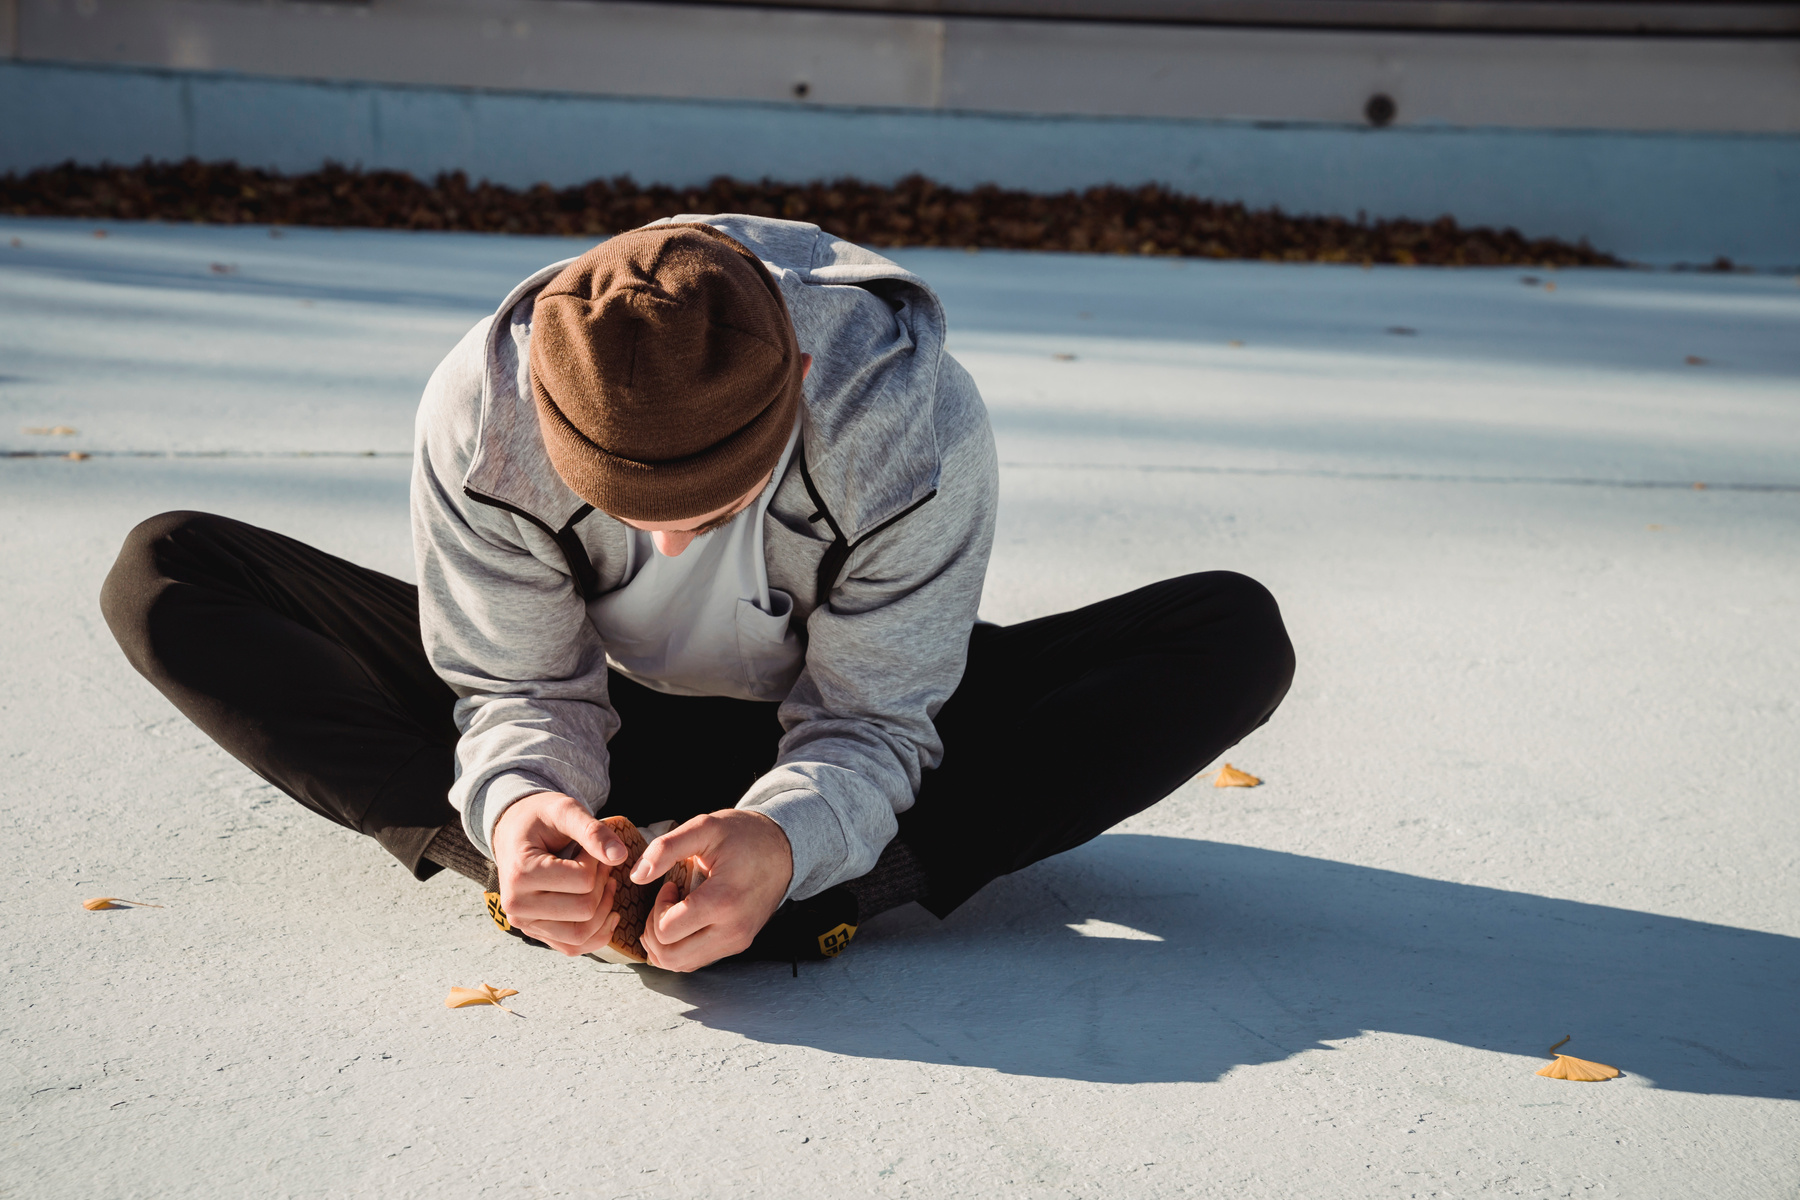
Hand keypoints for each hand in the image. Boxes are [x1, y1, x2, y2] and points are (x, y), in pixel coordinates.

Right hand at [492, 791, 629, 956]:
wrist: (515, 830)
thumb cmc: (540, 818)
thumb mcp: (564, 811)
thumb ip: (592, 830)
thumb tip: (620, 856)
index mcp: (520, 873)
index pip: (582, 881)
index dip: (598, 862)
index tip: (591, 848)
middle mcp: (516, 905)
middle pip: (584, 910)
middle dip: (602, 885)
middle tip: (601, 865)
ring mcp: (525, 923)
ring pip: (580, 935)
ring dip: (603, 910)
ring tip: (605, 884)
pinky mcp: (536, 933)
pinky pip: (573, 947)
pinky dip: (597, 934)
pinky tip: (609, 911)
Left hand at [635, 809, 793, 971]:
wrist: (783, 849)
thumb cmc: (744, 835)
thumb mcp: (704, 827)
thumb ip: (666, 848)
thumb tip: (637, 875)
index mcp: (723, 901)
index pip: (666, 931)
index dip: (657, 907)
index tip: (670, 885)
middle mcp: (732, 931)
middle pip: (669, 957)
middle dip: (654, 931)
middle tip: (665, 903)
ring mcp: (736, 942)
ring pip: (681, 965)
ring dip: (665, 943)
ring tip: (673, 911)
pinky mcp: (737, 946)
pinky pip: (696, 961)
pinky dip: (680, 946)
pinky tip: (686, 919)